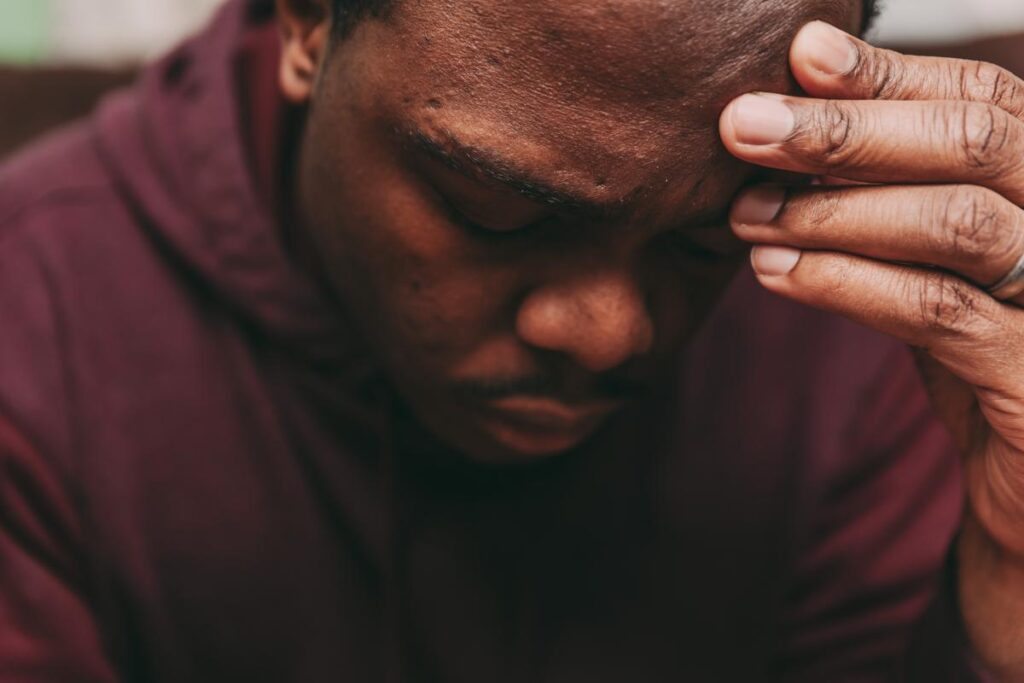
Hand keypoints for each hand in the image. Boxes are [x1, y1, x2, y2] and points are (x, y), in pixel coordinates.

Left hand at [719, 21, 1023, 678]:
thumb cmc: (976, 345)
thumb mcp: (931, 257)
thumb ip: (883, 192)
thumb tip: (786, 119)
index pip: (980, 96)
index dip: (887, 73)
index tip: (798, 52)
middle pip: (976, 141)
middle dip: (848, 129)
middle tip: (743, 126)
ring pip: (958, 222)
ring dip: (835, 210)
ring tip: (745, 214)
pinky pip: (940, 311)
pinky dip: (849, 283)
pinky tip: (777, 273)